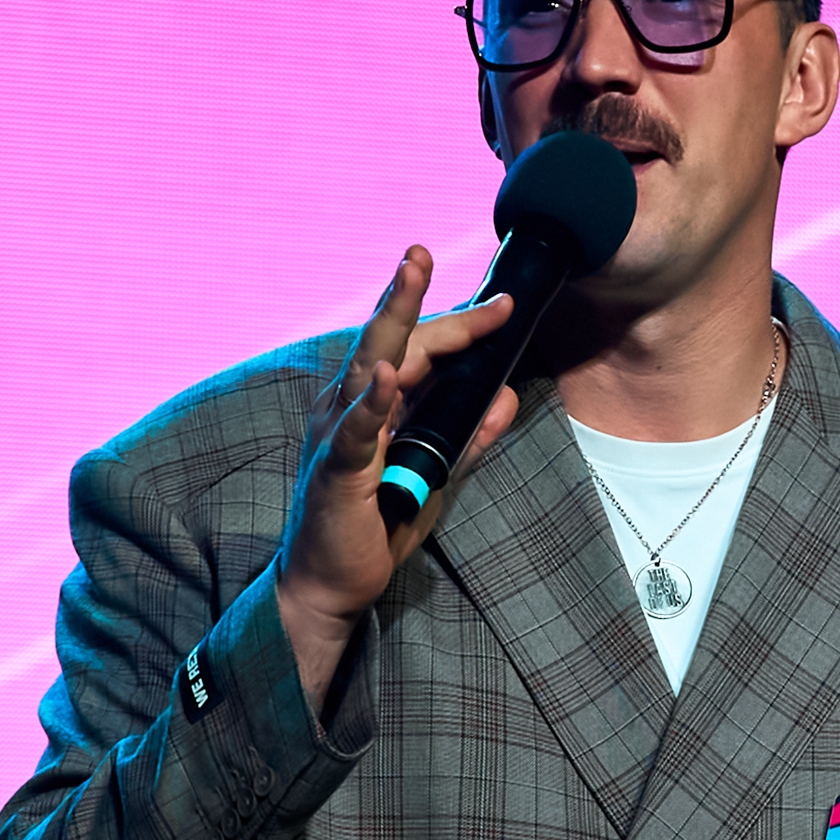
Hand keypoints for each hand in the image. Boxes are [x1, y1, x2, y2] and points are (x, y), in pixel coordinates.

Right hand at [275, 246, 517, 707]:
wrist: (330, 588)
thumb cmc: (374, 529)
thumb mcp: (436, 479)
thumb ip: (469, 438)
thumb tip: (508, 396)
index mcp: (372, 404)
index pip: (419, 349)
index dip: (461, 324)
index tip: (504, 305)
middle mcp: (347, 407)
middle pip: (390, 341)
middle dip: (413, 295)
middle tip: (424, 252)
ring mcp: (337, 435)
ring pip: (367, 365)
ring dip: (390, 320)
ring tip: (408, 277)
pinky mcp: (335, 472)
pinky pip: (354, 431)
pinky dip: (372, 403)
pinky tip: (387, 378)